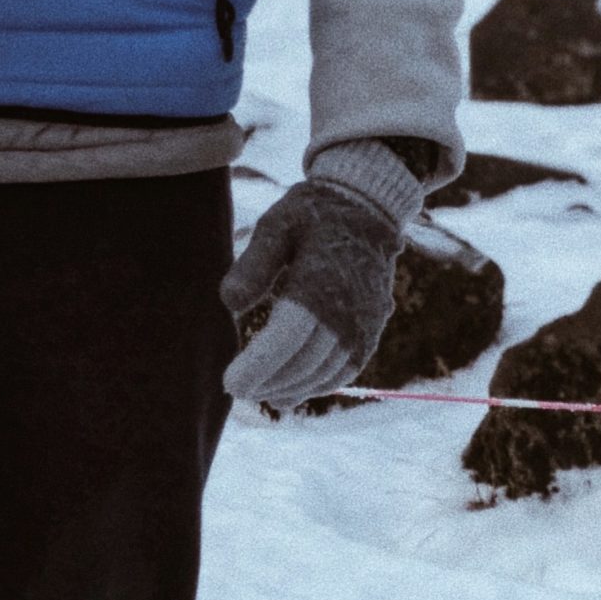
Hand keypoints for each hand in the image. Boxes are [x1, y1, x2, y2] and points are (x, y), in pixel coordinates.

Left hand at [219, 182, 403, 409]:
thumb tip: (229, 303)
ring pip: (325, 371)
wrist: (366, 207)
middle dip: (269, 381)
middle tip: (237, 390)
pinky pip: (345, 368)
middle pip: (305, 361)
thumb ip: (254, 264)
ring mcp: (364, 323)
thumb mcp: (277, 224)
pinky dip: (317, 384)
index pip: (288, 336)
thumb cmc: (313, 214)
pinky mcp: (371, 329)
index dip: (259, 365)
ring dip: (291, 387)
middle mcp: (348, 309)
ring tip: (259, 392)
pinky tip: (291, 389)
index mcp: (320, 281)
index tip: (230, 383)